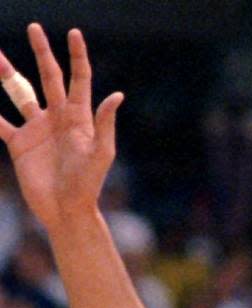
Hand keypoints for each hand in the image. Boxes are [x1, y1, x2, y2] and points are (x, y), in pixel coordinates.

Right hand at [0, 25, 122, 233]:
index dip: (78, 57)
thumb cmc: (88, 185)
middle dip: (42, 52)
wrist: (66, 211)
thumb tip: (117, 94)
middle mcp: (57, 118)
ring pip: (19, 93)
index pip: (79, 81)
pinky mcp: (19, 144)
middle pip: (48, 78)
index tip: (74, 34)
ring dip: (7, 74)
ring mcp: (37, 129)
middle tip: (34, 27)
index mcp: (78, 119)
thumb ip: (104, 124)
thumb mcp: (100, 155)